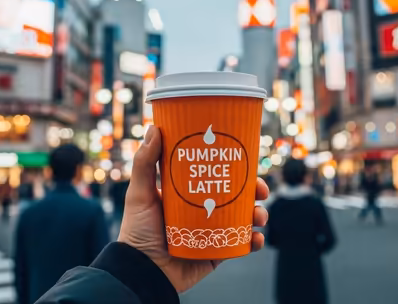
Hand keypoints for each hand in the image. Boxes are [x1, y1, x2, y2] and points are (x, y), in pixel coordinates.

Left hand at [118, 126, 268, 292]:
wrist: (142, 271)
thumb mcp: (139, 193)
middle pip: (238, 195)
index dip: (236, 168)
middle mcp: (204, 211)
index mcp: (190, 194)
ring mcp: (213, 232)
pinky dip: (253, 241)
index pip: (218, 175)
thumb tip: (154, 128)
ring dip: (259, 214)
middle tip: (260, 189)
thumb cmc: (137, 231)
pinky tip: (256, 238)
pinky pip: (241, 246)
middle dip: (255, 191)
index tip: (247, 160)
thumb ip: (145, 163)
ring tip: (259, 216)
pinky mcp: (217, 253)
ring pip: (245, 219)